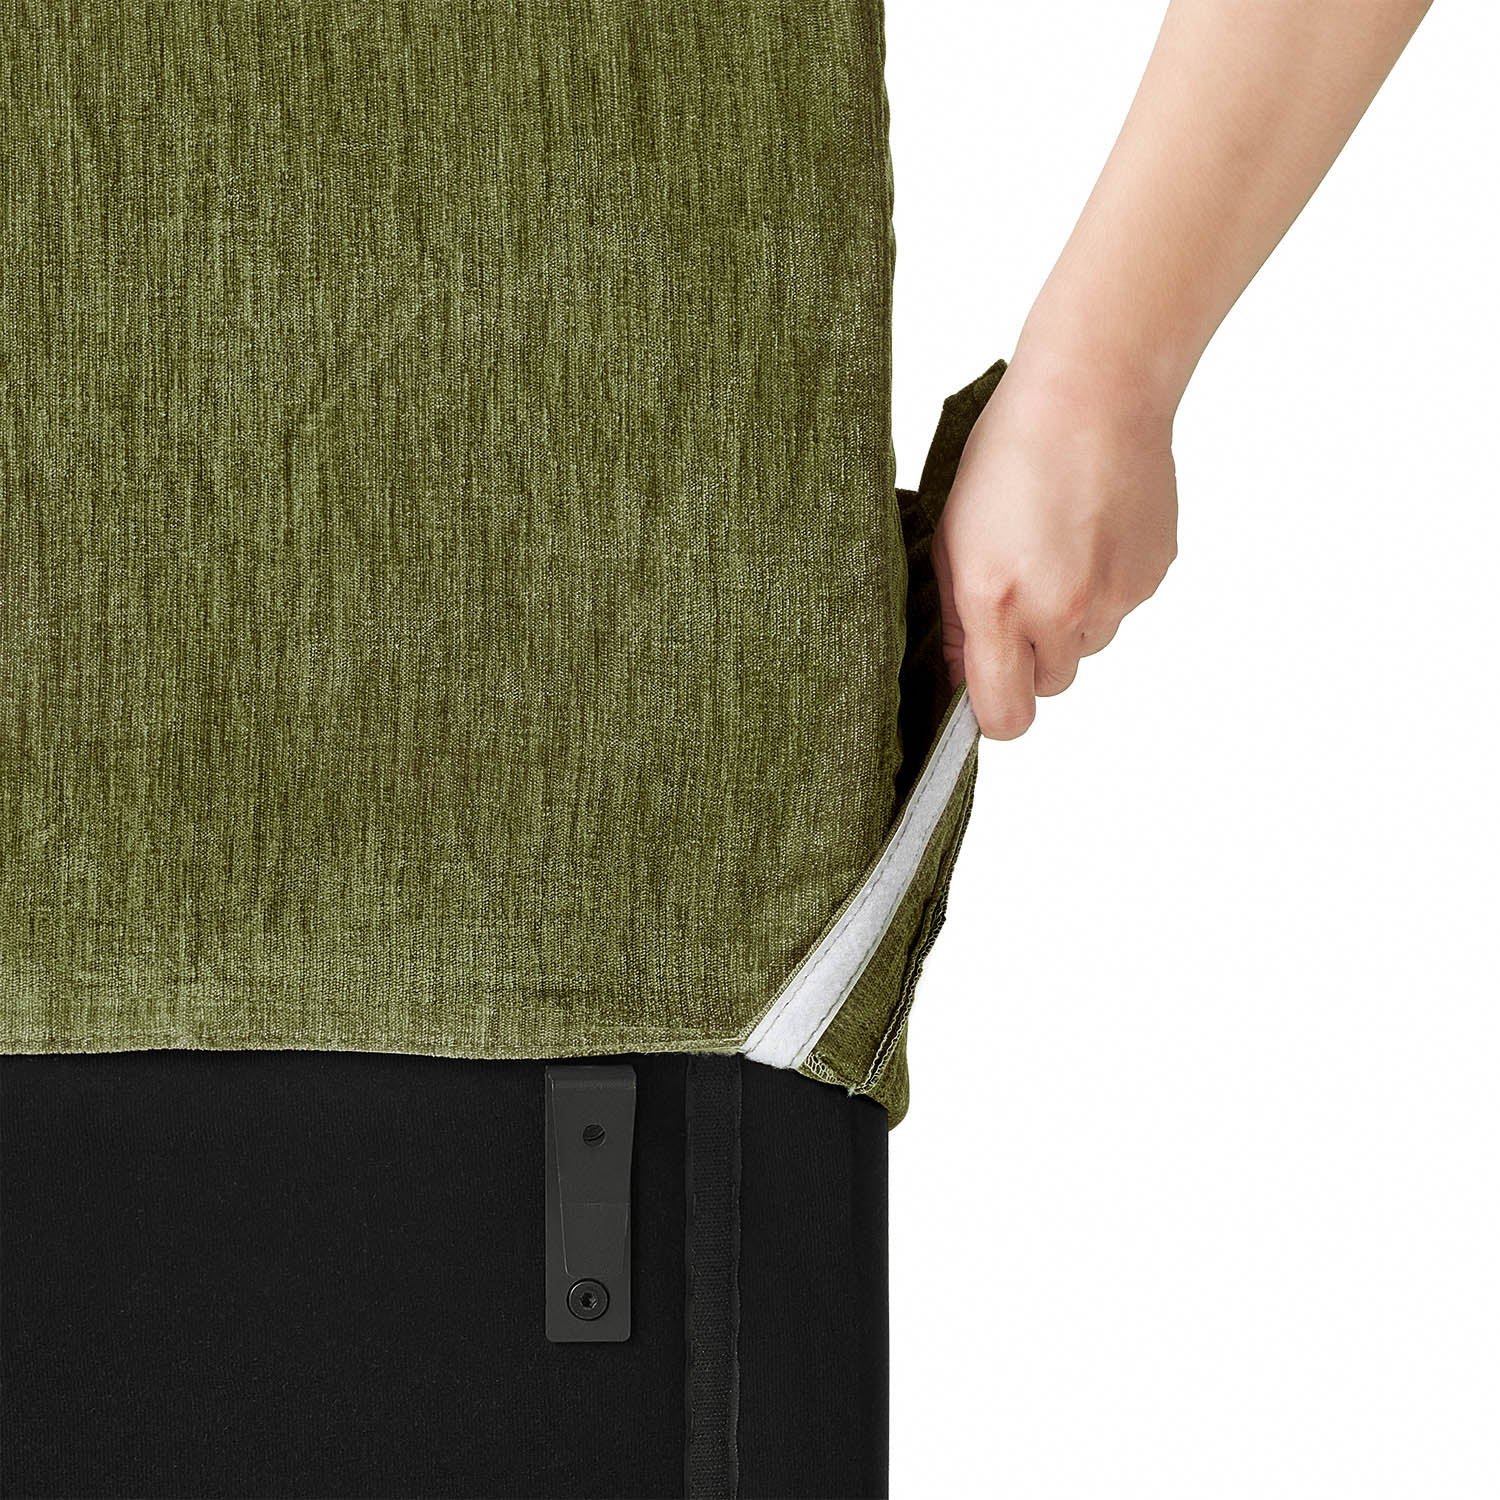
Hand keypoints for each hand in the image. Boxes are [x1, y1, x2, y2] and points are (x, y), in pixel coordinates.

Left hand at [932, 347, 1178, 739]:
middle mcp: (1061, 611)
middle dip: (1031, 659)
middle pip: (1050, 685)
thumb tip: (965, 672)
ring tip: (1056, 550)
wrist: (1094, 390)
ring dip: (1069, 621)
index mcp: (999, 604)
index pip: (1005, 716)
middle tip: (1018, 596)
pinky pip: (1121, 607)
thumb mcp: (951, 536)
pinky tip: (1090, 532)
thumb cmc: (1010, 452)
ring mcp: (1115, 597)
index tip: (985, 690)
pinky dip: (1105, 587)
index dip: (993, 713)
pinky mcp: (1153, 575)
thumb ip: (956, 617)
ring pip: (1088, 647)